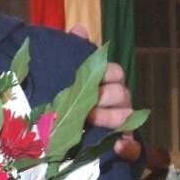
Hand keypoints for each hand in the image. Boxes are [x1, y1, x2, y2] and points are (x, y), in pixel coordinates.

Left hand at [68, 26, 135, 151]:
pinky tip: (116, 146)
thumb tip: (80, 30)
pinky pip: (134, 149)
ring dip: (111, 118)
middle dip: (104, 97)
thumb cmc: (61, 95)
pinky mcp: (120, 148)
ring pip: (127, 118)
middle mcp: (116, 101)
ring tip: (90, 120)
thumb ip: (73, 51)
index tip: (90, 76)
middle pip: (122, 94)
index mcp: (106, 82)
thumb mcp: (63, 72)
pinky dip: (128, 148)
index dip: (105, 73)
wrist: (46, 133)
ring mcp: (120, 124)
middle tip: (83, 102)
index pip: (115, 72)